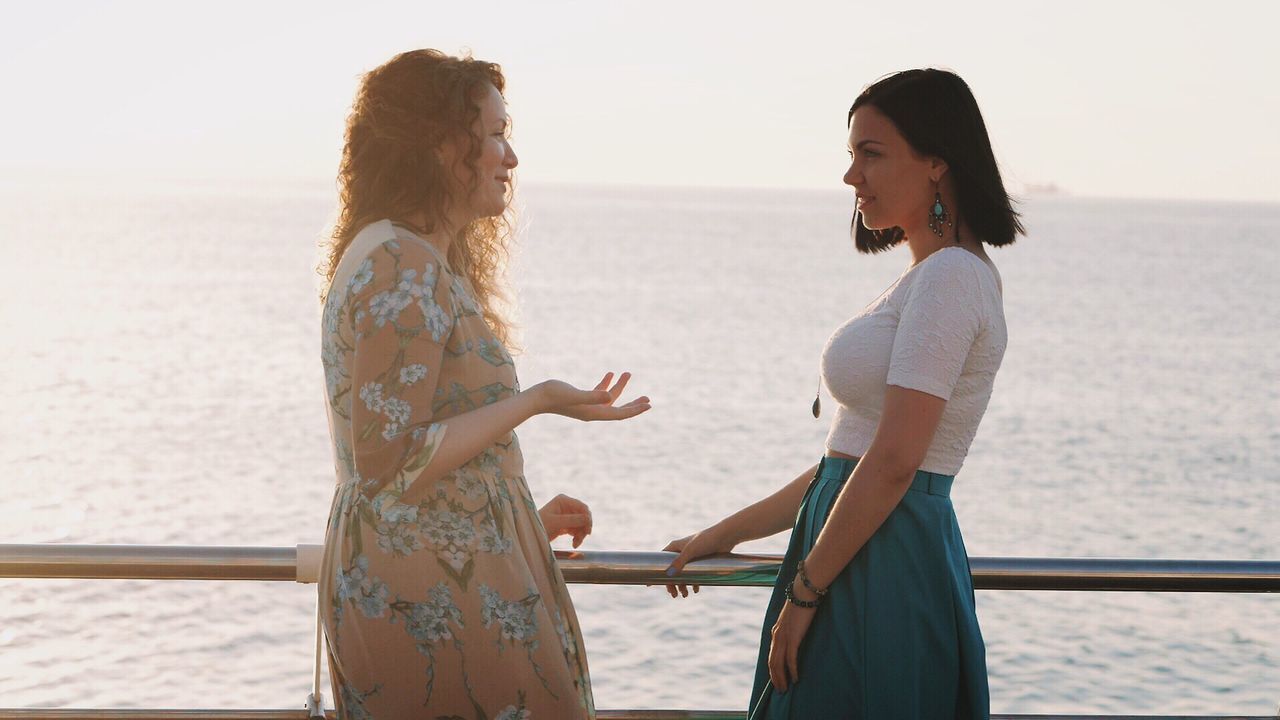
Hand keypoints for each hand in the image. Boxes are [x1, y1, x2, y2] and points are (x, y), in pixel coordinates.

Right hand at [531, 372, 650, 421]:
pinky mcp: (581, 399)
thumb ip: (592, 396)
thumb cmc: (553, 395)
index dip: (635, 410)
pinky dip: (606, 384)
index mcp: (593, 412)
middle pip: (618, 410)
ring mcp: (586, 406)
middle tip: (648, 399)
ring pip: (609, 399)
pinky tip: (610, 374)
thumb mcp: (574, 394)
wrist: (535, 398)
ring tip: (628, 374)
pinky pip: (598, 393)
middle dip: (633, 404)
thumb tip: (610, 397)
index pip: (619, 413)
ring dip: (619, 387)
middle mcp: (592, 412)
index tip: (648, 405)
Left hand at [538, 493, 592, 547]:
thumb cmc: (539, 526)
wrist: (529, 536)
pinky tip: (574, 543)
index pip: (582, 507)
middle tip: (583, 538)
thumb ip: (572, 520)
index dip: (587, 517)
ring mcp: (566, 516)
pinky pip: (577, 530)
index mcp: (563, 501)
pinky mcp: (565, 525)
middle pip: (583, 516)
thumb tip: (588, 518)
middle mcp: (566, 506)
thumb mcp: (556, 522)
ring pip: (581, 525)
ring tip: (576, 544)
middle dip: (584, 527)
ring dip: (581, 534)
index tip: (588, 530)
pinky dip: (577, 537)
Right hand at [660, 525, 736, 597]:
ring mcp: (692, 557)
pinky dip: (694, 582)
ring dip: (683, 585)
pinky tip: (696, 589)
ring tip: (686, 595)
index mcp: (675, 547)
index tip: (655, 584)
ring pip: (683, 574)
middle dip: (672, 584)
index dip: (658, 572)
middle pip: (672, 571)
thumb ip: (679, 562)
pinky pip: (695, 574)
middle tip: (674, 595)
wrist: (725, 536)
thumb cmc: (706, 540)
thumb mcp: (690, 551)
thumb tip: (669, 575)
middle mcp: (682, 552)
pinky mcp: (702, 561)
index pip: (661, 561)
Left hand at [767, 586, 817, 692]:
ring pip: (779, 663)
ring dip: (781, 678)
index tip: (777, 680)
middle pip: (772, 662)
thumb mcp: (792, 619)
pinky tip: (795, 679)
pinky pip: (791, 658)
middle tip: (780, 690)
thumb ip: (791, 629)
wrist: (804, 593)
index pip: (771, 655)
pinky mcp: (793, 638)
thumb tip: (795, 638)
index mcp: (776, 632)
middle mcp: (776, 636)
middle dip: (775, 678)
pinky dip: (792, 670)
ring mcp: (784, 637)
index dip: (773, 669)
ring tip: (785, 689)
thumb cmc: (801, 604)